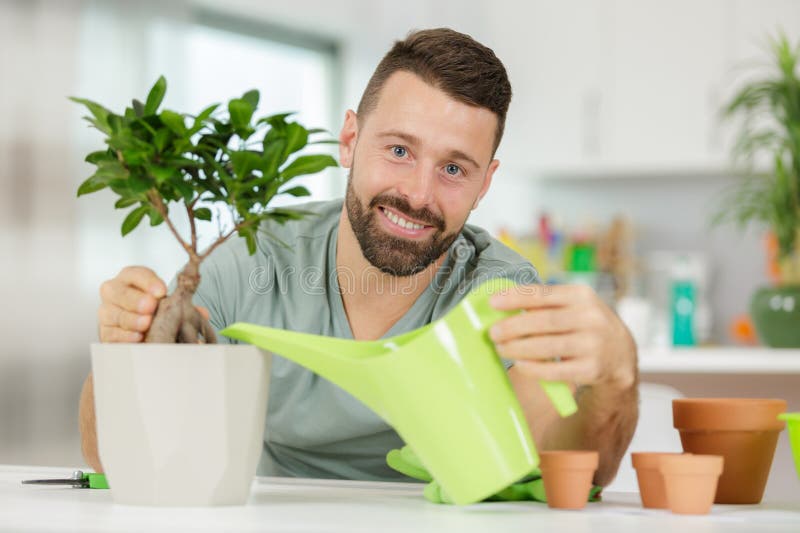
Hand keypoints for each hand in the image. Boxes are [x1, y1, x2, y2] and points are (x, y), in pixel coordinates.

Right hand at [97, 266, 208, 342]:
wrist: (139, 330)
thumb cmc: (156, 310)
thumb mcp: (169, 304)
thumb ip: (184, 306)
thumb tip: (203, 314)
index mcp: (131, 278)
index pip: (136, 274)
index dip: (148, 281)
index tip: (161, 291)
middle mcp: (114, 291)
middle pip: (118, 291)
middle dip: (135, 299)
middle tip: (151, 306)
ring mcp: (107, 311)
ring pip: (112, 313)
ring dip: (130, 319)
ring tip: (146, 324)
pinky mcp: (105, 331)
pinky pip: (110, 333)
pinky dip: (124, 336)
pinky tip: (137, 338)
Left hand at [488, 284, 636, 388]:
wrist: (620, 354)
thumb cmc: (584, 324)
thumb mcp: (573, 305)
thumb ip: (544, 303)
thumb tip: (503, 305)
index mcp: (581, 295)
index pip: (544, 294)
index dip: (516, 298)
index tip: (493, 302)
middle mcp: (590, 318)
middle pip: (543, 321)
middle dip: (513, 327)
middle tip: (493, 332)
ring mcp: (593, 344)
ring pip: (547, 347)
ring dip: (518, 348)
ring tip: (500, 348)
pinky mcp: (591, 369)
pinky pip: (555, 370)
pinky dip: (533, 368)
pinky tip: (519, 364)